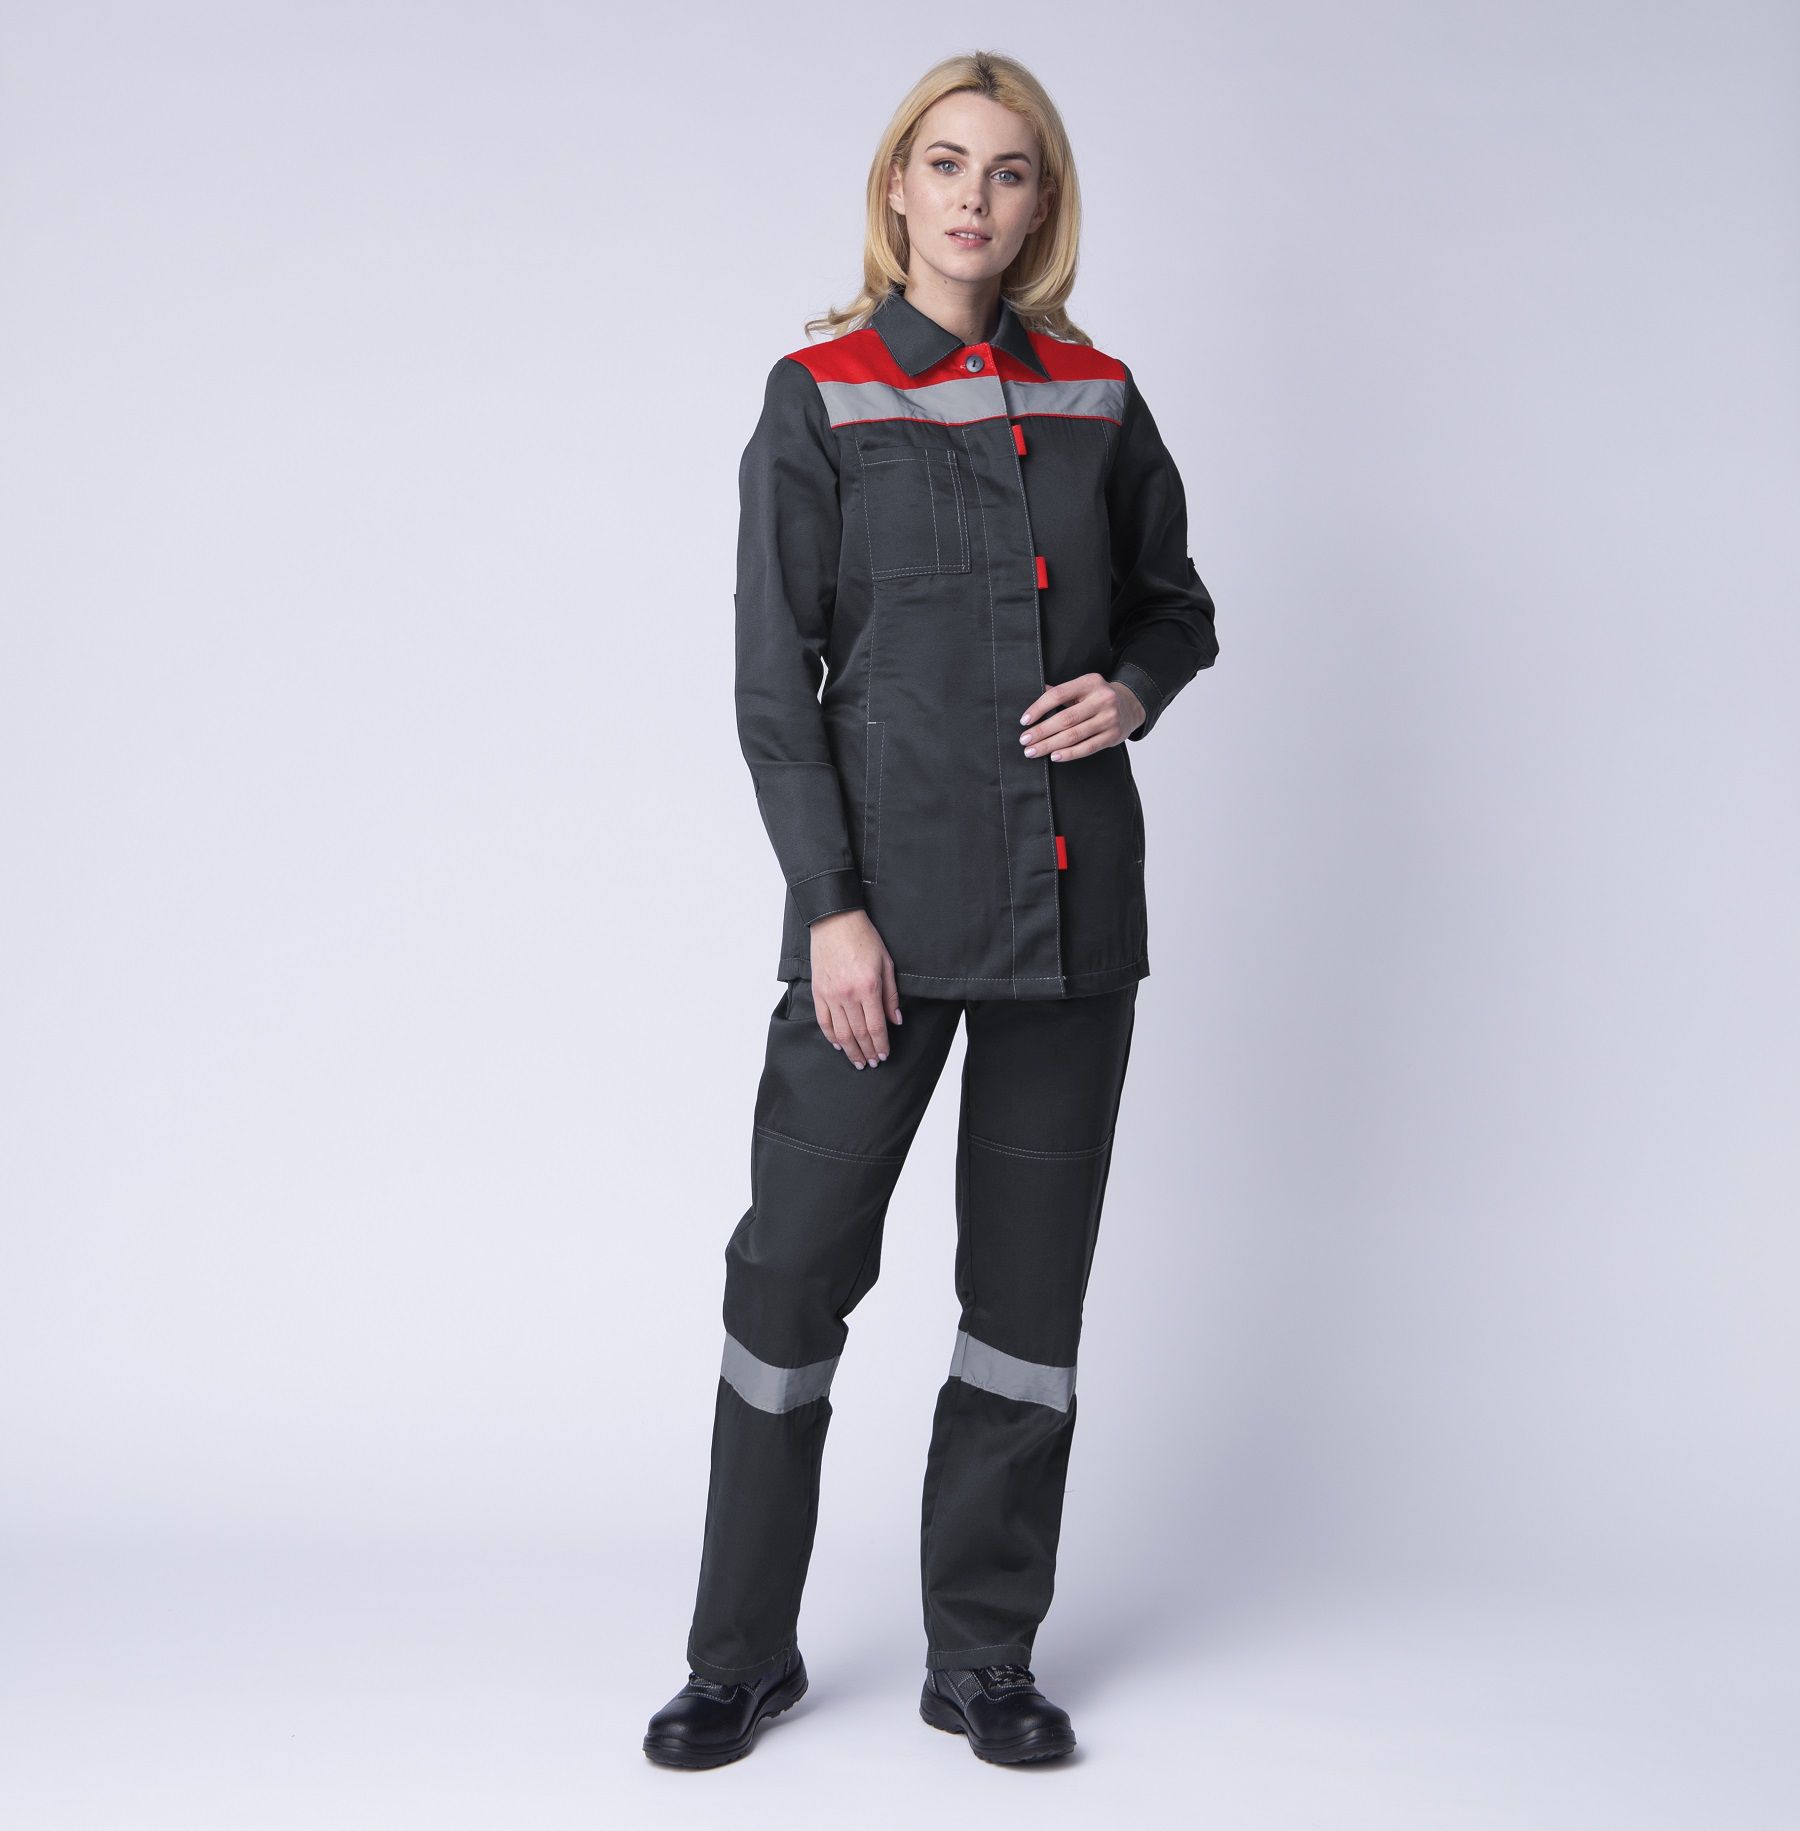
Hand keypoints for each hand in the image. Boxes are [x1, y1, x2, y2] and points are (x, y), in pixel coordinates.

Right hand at [807, 909, 901, 1067]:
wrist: (835, 922)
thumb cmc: (863, 938)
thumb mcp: (886, 964)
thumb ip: (891, 995)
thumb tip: (896, 1020)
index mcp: (868, 987)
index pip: (876, 1026)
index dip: (881, 1044)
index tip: (884, 1055)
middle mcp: (848, 994)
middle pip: (858, 1033)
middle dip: (867, 1052)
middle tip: (872, 1064)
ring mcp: (830, 994)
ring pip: (840, 1032)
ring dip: (850, 1050)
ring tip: (857, 1061)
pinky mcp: (818, 991)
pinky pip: (824, 1021)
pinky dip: (831, 1036)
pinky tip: (839, 1045)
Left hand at [1018, 672, 1143, 758]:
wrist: (1131, 706)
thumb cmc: (1098, 697)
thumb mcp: (1082, 688)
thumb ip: (1061, 692)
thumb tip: (1034, 693)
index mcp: (1090, 682)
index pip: (1059, 694)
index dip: (1039, 708)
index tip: (1025, 720)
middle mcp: (1102, 699)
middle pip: (1065, 718)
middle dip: (1042, 731)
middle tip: (1025, 740)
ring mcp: (1110, 718)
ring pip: (1075, 735)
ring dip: (1050, 745)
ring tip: (1033, 751)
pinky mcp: (1114, 736)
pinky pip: (1087, 747)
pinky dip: (1069, 754)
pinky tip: (1054, 756)